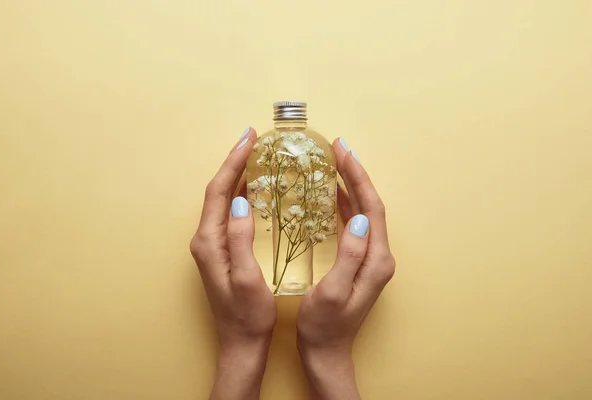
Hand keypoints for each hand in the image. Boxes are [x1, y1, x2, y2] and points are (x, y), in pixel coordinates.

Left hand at [190, 128, 275, 399]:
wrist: (241, 342)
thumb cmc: (248, 315)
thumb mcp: (247, 278)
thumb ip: (240, 239)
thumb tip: (242, 202)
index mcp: (209, 242)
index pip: (219, 192)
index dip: (233, 163)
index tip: (248, 140)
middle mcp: (206, 239)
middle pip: (218, 191)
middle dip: (234, 162)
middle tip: (253, 139)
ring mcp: (212, 244)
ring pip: (223, 200)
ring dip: (237, 175)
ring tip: (256, 156)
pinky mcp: (222, 250)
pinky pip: (230, 212)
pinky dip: (242, 194)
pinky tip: (256, 188)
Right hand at [297, 138, 395, 399]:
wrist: (327, 352)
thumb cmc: (325, 326)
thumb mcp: (334, 291)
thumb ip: (350, 255)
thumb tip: (359, 219)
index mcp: (376, 260)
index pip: (372, 207)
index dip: (358, 177)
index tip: (342, 153)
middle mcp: (378, 256)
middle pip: (371, 205)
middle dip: (356, 174)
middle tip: (337, 149)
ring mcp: (371, 258)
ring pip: (365, 212)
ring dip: (352, 186)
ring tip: (335, 164)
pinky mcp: (360, 262)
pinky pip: (356, 224)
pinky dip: (346, 205)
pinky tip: (334, 196)